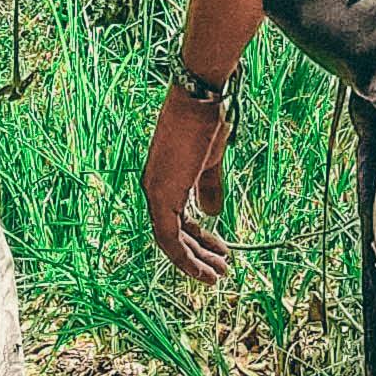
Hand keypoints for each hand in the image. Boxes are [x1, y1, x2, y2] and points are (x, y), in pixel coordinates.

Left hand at [141, 82, 234, 283]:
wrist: (201, 100)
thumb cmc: (206, 122)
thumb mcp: (210, 162)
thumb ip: (208, 188)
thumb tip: (212, 214)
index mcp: (164, 179)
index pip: (178, 220)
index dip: (200, 239)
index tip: (221, 251)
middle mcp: (154, 188)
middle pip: (173, 234)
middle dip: (198, 255)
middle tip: (221, 271)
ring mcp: (155, 192)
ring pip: (169, 241)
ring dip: (194, 261)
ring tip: (217, 275)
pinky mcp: (160, 195)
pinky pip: (168, 237)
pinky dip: (185, 256)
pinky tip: (204, 267)